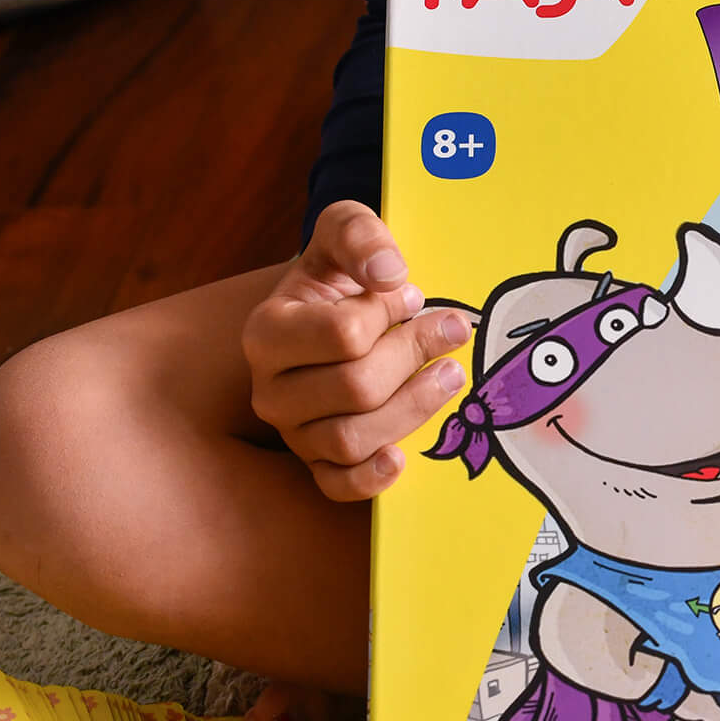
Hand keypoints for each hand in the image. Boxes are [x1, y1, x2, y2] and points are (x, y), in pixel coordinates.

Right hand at [243, 202, 473, 500]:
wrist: (335, 316)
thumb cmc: (342, 279)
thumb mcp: (346, 234)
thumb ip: (360, 234)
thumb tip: (390, 272)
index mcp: (268, 332)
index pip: (345, 334)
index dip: (390, 314)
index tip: (410, 295)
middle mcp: (270, 389)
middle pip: (357, 387)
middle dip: (415, 356)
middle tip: (451, 330)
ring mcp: (293, 433)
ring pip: (354, 438)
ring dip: (415, 407)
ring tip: (450, 374)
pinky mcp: (317, 465)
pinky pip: (339, 486)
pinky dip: (372, 477)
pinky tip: (403, 455)